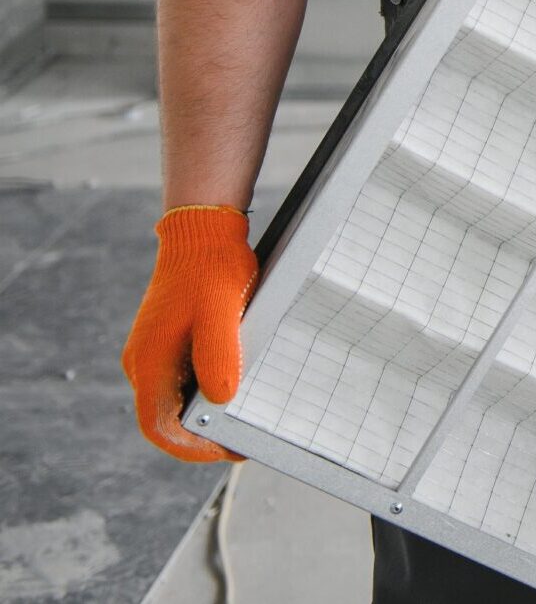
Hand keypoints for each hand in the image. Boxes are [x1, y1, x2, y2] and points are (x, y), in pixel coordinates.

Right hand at [121, 205, 256, 461]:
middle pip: (166, 418)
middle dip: (202, 437)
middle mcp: (144, 362)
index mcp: (149, 363)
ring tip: (245, 420)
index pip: (158, 428)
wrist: (203, 229)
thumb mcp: (221, 313)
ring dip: (206, 415)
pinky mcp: (169, 339)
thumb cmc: (212, 269)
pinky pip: (184, 377)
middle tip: (243, 441)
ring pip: (176, 398)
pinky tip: (238, 388)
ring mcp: (155, 351)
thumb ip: (219, 356)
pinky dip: (207, 391)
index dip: (191, 449)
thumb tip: (219, 400)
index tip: (227, 451)